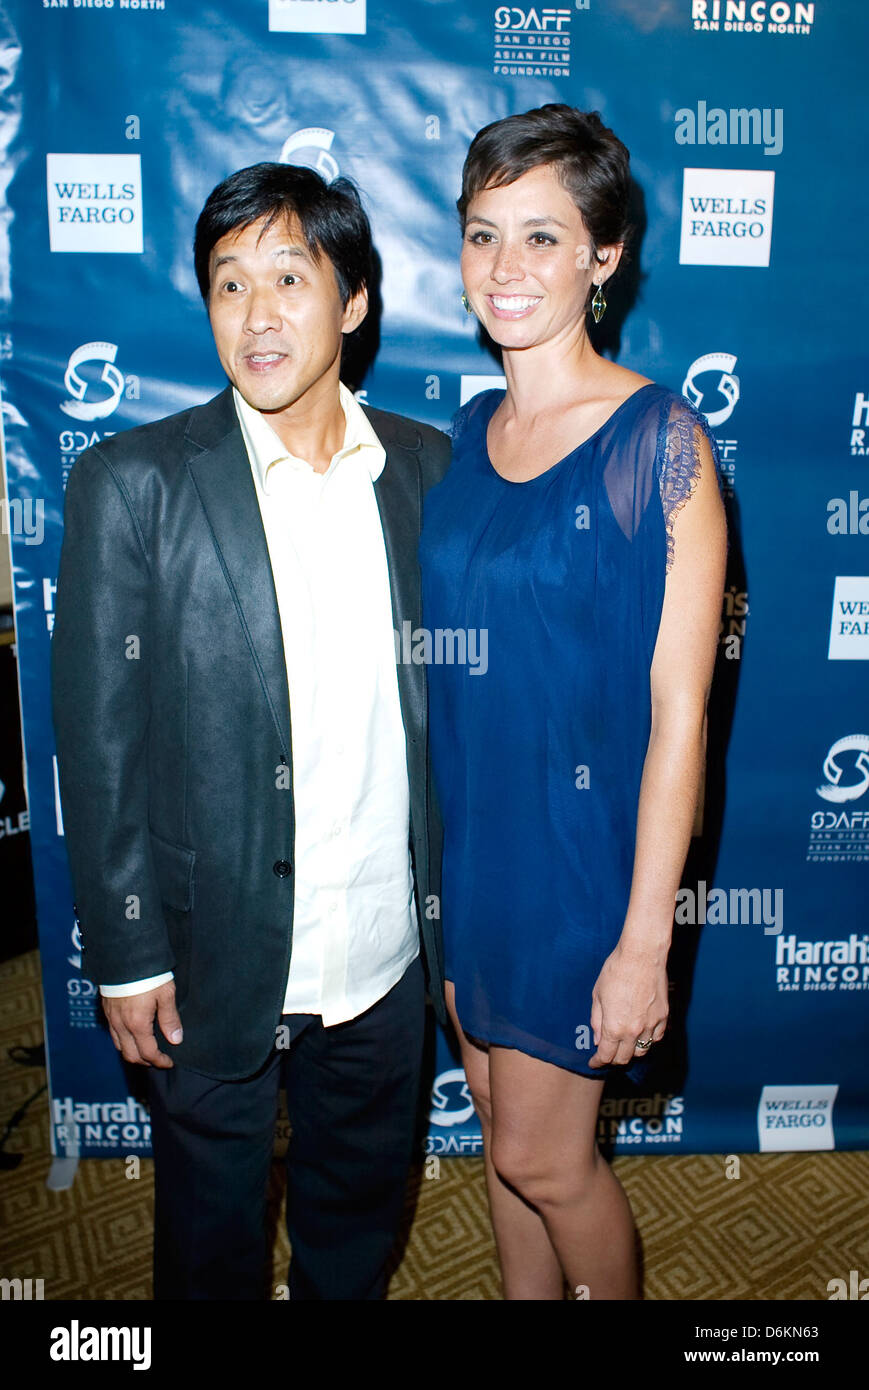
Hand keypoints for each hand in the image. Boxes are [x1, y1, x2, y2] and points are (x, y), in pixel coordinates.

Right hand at [102, 981, 182, 1067]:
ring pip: (119, 1046)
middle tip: (159, 1060)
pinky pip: (114, 1034)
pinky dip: (124, 1041)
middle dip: (146, 1062)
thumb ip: (169, 1019)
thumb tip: (175, 1040)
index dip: (160, 1061)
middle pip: (131, 1055)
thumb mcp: (165, 994)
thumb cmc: (148, 974)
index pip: (148, 1053)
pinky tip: (134, 1035)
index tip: (169, 1062)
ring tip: (147, 1050)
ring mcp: (112, 1019)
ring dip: (133, 1053)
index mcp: (137, 1024)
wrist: (125, 956)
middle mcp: (121, 1025)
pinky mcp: (107, 1010)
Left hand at [588, 944, 667, 1068]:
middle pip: (624, 1058)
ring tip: (624, 1045)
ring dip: (631, 1051)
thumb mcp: (598, 995)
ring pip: (642, 1051)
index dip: (598, 1062)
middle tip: (607, 1054)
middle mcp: (634, 1031)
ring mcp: (651, 1025)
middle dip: (613, 1059)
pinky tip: (642, 1034)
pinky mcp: (663, 1016)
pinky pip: (657, 1037)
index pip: (606, 1056)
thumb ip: (597, 1020)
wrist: (641, 955)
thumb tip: (598, 1039)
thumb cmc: (616, 970)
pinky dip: (648, 1040)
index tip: (594, 1062)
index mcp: (614, 1027)